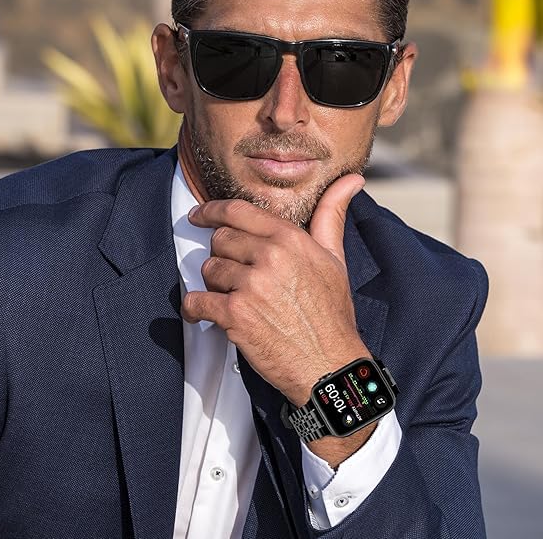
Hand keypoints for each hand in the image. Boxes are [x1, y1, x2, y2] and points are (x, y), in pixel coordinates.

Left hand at [183, 173, 370, 407]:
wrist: (329, 366)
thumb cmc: (331, 313)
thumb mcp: (335, 259)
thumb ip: (332, 215)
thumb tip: (352, 180)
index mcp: (290, 239)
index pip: (237, 211)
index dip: (211, 210)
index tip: (199, 215)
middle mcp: (269, 256)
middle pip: (220, 239)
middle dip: (222, 256)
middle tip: (236, 276)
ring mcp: (251, 285)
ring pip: (208, 269)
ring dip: (214, 284)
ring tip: (233, 298)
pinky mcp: (235, 315)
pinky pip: (197, 300)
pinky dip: (195, 308)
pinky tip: (202, 314)